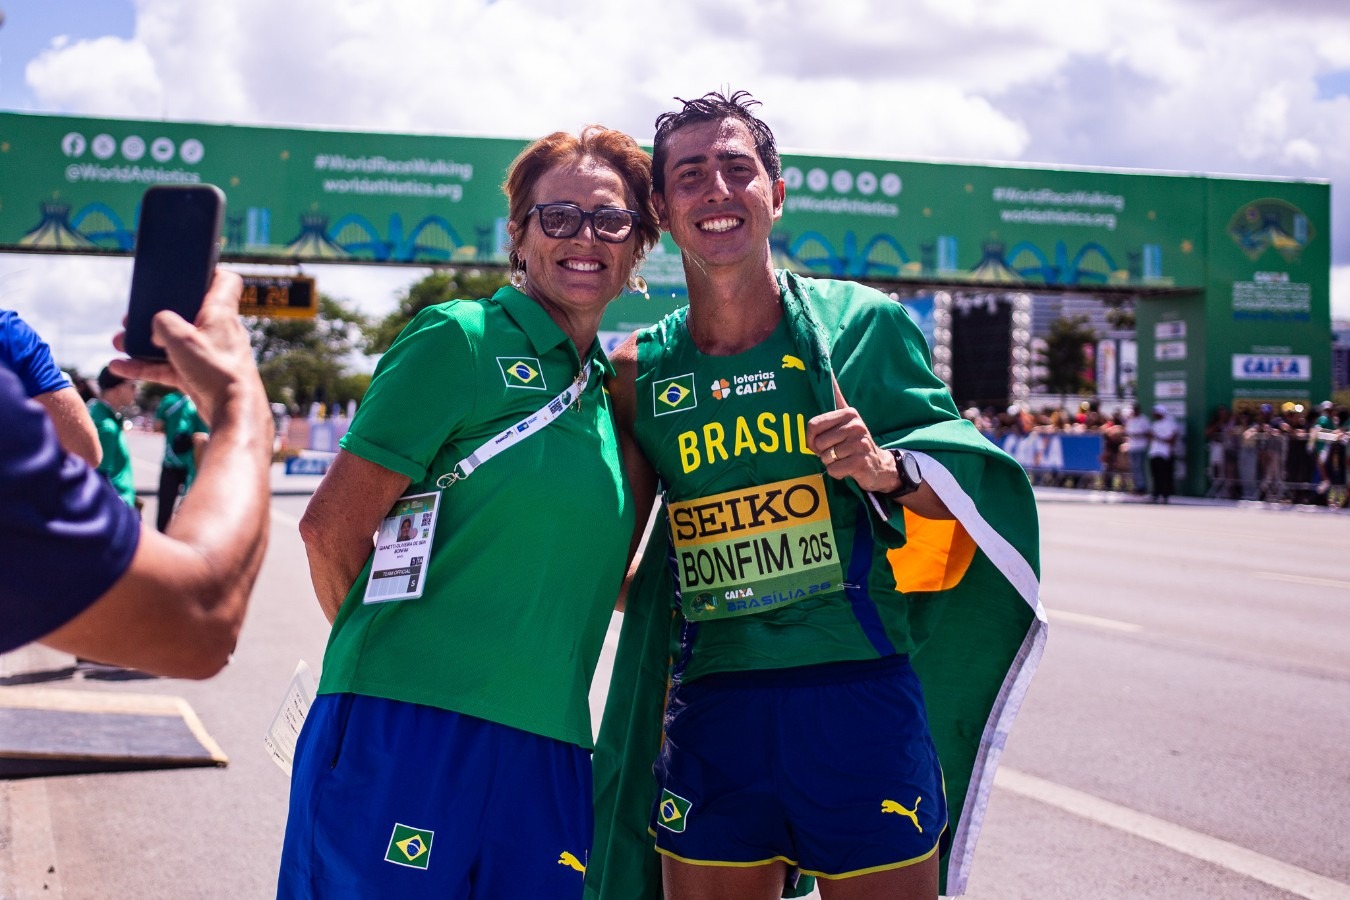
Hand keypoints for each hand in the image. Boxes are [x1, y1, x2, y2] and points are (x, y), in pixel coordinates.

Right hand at [110, 270, 259, 425]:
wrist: (232, 412)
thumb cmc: (216, 370)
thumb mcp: (181, 337)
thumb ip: (163, 322)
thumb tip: (157, 324)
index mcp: (220, 313)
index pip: (225, 281)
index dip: (209, 272)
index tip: (188, 270)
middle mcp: (216, 331)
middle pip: (186, 313)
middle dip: (157, 314)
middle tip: (134, 316)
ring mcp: (207, 355)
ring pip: (172, 342)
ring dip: (145, 342)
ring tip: (120, 341)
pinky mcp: (198, 376)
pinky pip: (167, 367)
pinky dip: (145, 367)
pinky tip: (120, 367)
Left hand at [806, 375, 899, 494]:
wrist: (878, 465)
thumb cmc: (854, 441)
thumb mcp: (846, 418)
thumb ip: (836, 397)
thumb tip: (827, 367)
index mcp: (848, 413)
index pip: (812, 425)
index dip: (811, 438)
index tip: (818, 440)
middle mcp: (856, 424)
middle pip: (817, 443)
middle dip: (822, 452)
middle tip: (836, 451)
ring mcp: (859, 443)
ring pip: (825, 457)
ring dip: (831, 462)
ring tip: (844, 458)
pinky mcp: (861, 461)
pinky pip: (833, 469)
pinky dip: (837, 473)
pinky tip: (849, 467)